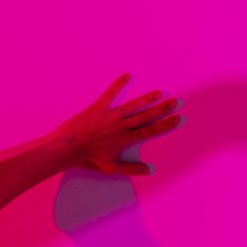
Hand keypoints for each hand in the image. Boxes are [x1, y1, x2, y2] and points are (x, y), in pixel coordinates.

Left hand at [53, 75, 183, 174]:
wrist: (69, 147)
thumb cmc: (89, 158)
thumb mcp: (111, 167)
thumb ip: (132, 169)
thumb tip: (150, 170)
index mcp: (126, 139)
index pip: (151, 131)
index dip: (165, 124)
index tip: (177, 118)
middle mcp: (121, 126)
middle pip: (146, 116)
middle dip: (162, 109)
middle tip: (175, 102)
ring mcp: (110, 115)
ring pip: (133, 106)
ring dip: (146, 99)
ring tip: (159, 93)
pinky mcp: (99, 108)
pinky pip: (110, 94)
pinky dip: (118, 84)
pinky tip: (127, 75)